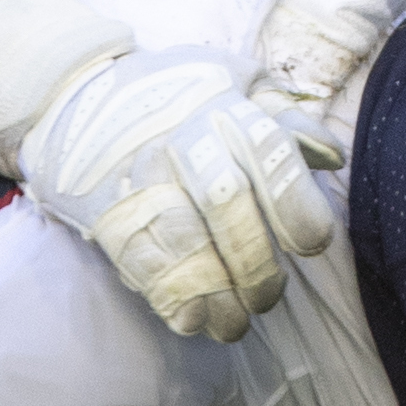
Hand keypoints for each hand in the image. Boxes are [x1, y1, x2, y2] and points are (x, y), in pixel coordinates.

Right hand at [22, 47, 337, 341]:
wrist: (73, 94)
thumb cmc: (173, 94)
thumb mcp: (232, 81)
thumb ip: (285, 117)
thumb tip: (332, 157)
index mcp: (222, 106)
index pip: (269, 153)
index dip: (296, 204)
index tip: (310, 244)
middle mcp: (181, 138)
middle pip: (226, 203)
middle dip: (255, 261)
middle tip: (269, 296)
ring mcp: (139, 176)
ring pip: (182, 240)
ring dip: (215, 294)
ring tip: (235, 323)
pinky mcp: (105, 210)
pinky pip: (139, 261)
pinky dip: (169, 298)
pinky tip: (193, 321)